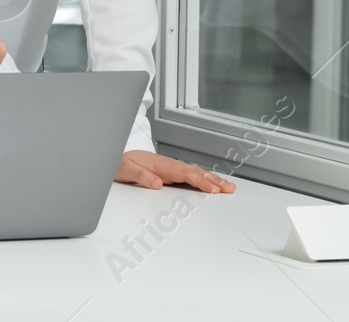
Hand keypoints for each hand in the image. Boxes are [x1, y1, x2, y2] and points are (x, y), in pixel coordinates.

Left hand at [116, 150, 235, 192]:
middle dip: (214, 180)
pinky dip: (206, 180)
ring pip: (197, 173)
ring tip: (230, 187)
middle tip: (230, 189)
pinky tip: (215, 185)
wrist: (118, 159)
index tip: (212, 189)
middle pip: (196, 172)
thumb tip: (157, 183)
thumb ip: (140, 176)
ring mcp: (173, 169)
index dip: (200, 181)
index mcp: (161, 165)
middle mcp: (170, 166)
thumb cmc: (122, 164)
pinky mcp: (173, 174)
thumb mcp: (126, 171)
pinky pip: (192, 176)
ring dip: (214, 180)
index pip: (185, 173)